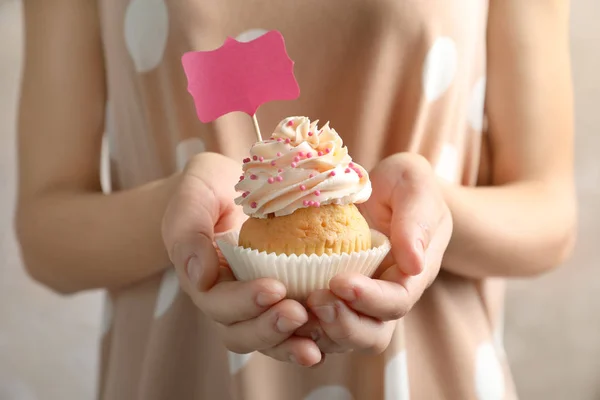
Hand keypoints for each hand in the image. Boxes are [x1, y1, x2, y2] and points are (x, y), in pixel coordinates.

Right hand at [162, 152, 321, 365]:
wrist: (234, 183)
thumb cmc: (209, 188)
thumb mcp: (193, 199)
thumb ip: (188, 233)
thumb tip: (200, 278)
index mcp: (205, 282)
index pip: (218, 303)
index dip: (244, 302)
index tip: (274, 287)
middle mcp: (230, 302)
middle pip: (242, 333)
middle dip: (269, 328)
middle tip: (297, 313)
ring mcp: (258, 306)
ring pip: (270, 340)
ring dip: (291, 344)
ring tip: (316, 345)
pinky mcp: (286, 300)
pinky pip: (297, 328)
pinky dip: (314, 335)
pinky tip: (335, 331)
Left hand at [298, 153, 452, 354]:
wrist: (383, 189)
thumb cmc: (403, 184)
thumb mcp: (413, 186)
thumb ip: (415, 221)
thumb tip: (413, 264)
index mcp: (410, 275)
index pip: (396, 301)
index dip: (370, 300)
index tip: (340, 282)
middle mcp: (385, 297)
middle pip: (371, 334)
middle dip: (344, 324)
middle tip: (315, 299)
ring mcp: (357, 302)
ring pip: (342, 337)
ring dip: (318, 330)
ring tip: (293, 308)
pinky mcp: (332, 298)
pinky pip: (317, 324)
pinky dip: (298, 325)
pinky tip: (277, 306)